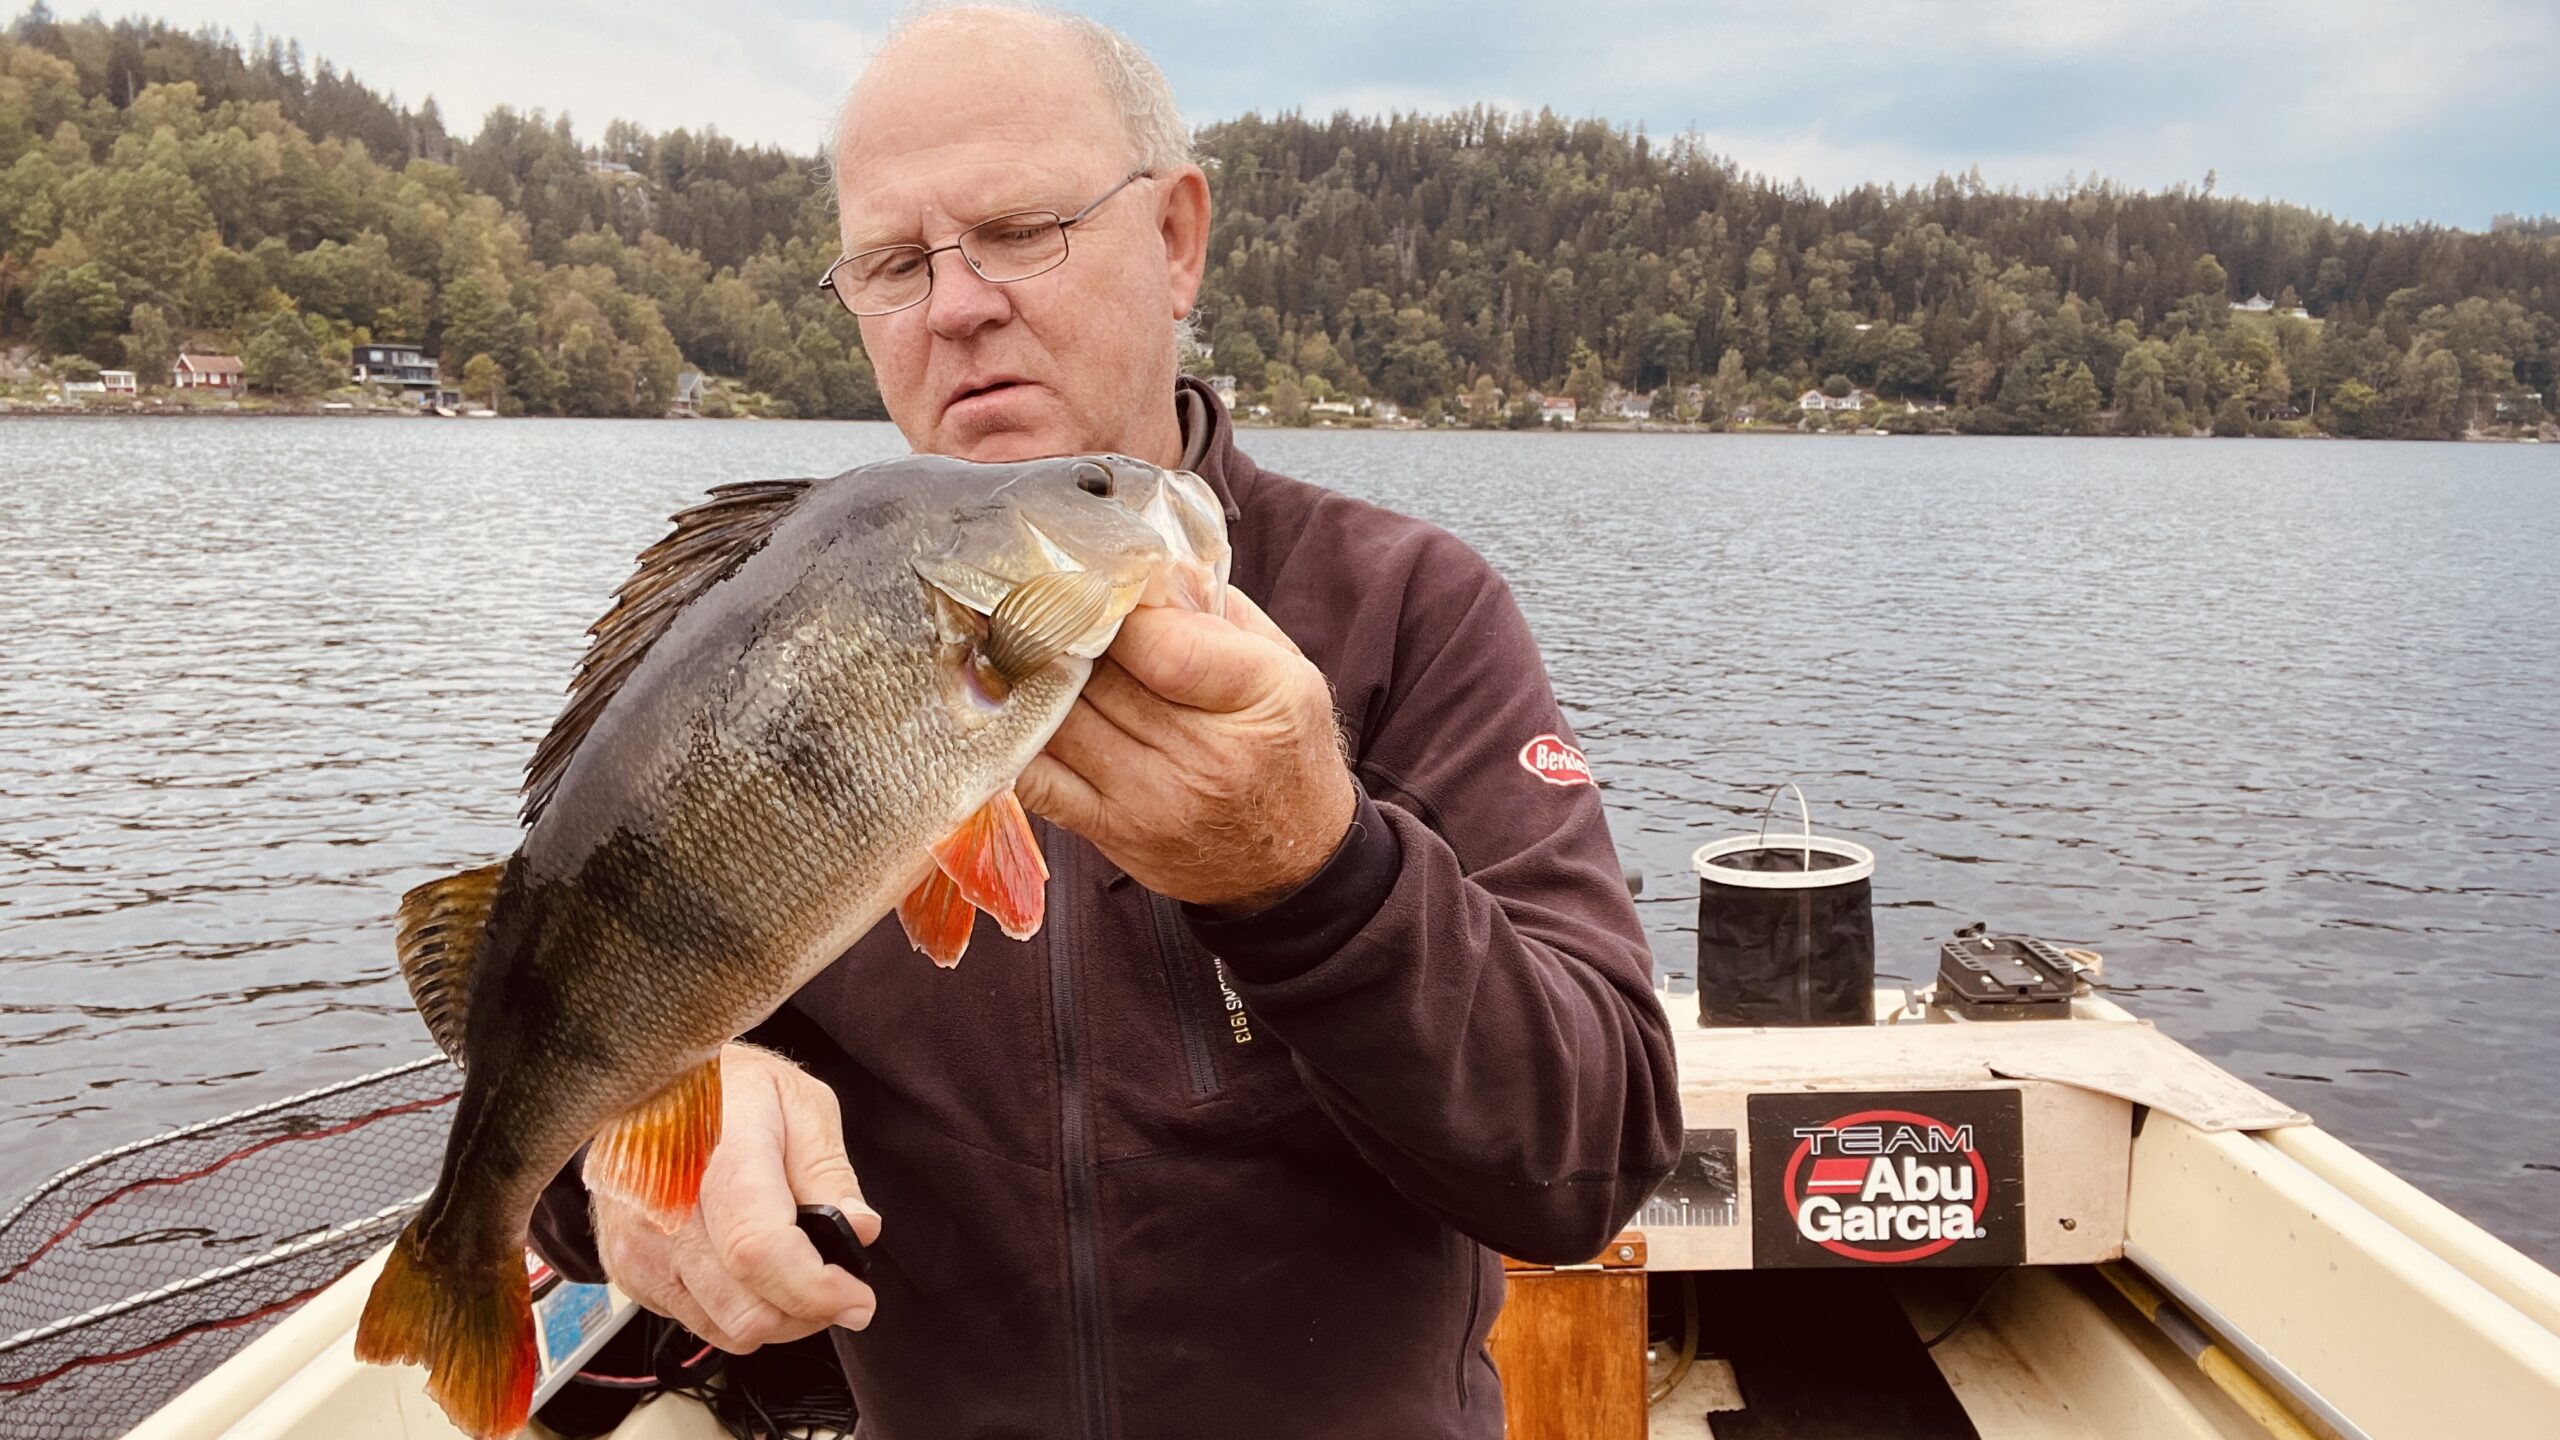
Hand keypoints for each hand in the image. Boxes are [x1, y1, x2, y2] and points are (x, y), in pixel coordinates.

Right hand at [590, 1043, 880, 1352]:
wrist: (646, 1087)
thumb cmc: (728, 1089)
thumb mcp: (799, 1103)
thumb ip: (828, 1170)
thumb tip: (859, 1230)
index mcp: (715, 1157)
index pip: (759, 1250)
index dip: (816, 1288)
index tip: (858, 1298)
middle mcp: (665, 1210)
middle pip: (749, 1309)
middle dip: (810, 1310)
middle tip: (836, 1281)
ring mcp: (640, 1247)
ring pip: (729, 1329)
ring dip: (778, 1316)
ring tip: (797, 1272)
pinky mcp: (630, 1272)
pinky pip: (701, 1324)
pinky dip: (739, 1310)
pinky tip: (750, 1268)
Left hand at [1018, 589, 1356, 911]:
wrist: (1289, 861)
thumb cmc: (1283, 749)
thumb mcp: (1286, 669)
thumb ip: (1220, 613)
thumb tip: (1148, 568)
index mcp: (1259, 694)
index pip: (1160, 642)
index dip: (1112, 610)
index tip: (1091, 586)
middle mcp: (1207, 753)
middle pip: (1102, 678)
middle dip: (1059, 634)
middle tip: (1028, 601)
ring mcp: (1153, 798)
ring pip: (1061, 720)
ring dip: (1027, 680)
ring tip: (1007, 642)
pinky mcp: (1113, 831)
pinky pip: (1039, 781)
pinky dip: (1013, 741)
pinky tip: (1004, 710)